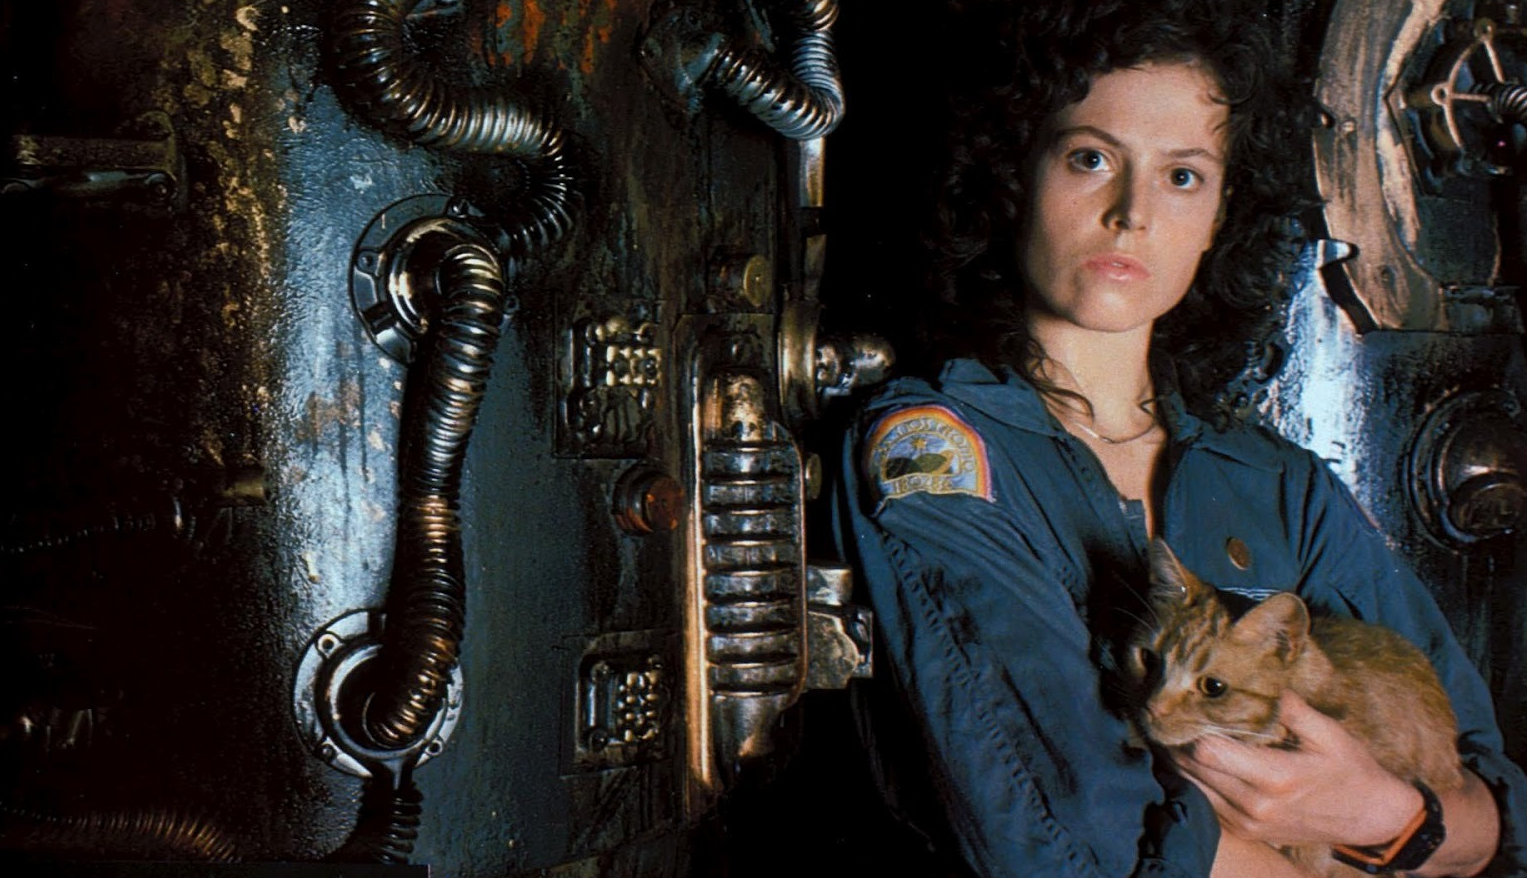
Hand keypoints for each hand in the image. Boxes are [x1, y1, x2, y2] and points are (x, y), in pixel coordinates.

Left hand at [1171, 691, 1419, 847]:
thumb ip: (1289, 708)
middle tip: (1177, 712)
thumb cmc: (1351, 770)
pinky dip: (1195, 779)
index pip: (1207, 751)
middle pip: (1192, 767)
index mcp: (1275, 778)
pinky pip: (1204, 802)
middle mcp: (1255, 806)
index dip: (1191, 725)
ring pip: (1191, 786)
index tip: (1188, 703)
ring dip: (1182, 759)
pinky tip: (1199, 758)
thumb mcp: (1328, 733)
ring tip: (1183, 731)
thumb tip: (1257, 677)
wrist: (1371, 818)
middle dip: (1179, 739)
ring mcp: (1247, 823)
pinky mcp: (1244, 832)